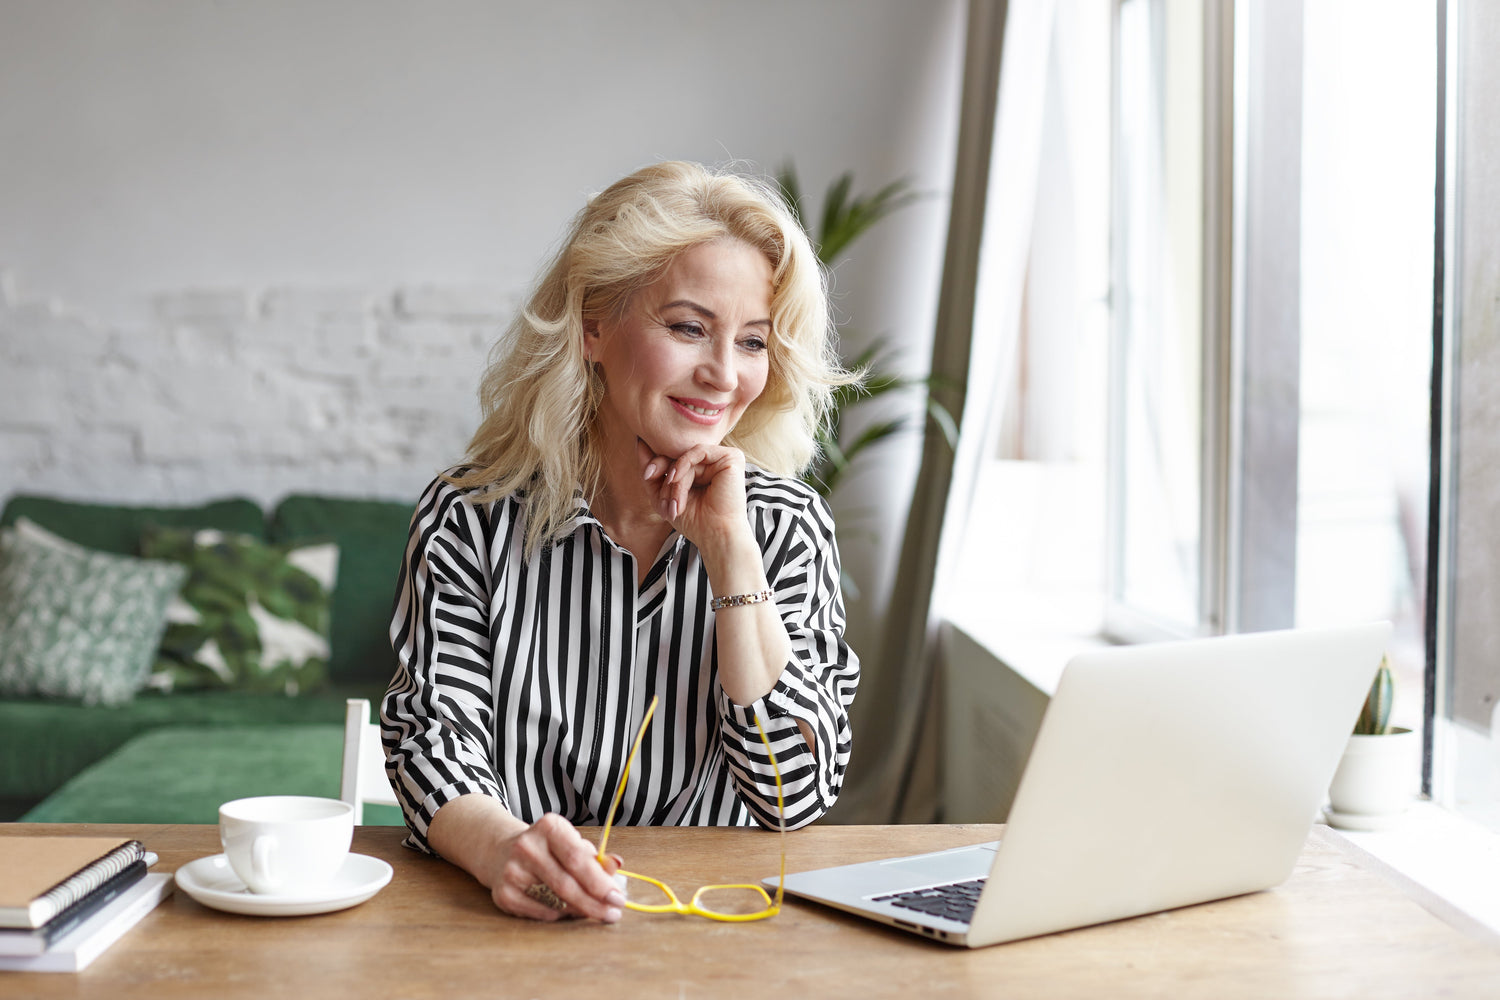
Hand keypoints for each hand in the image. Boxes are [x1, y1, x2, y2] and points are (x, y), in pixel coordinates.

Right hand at [487, 813, 626, 921]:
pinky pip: (542, 913)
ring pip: (555, 901)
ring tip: (597, 912)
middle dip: (595, 902)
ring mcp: (513, 872)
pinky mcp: (504, 894)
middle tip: (613, 913)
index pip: (578, 858)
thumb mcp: (570, 842)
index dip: (600, 882)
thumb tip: (616, 866)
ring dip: (581, 911)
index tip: (618, 898)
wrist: (501, 850)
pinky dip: (561, 915)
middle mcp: (527, 847)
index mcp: (549, 827)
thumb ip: (594, 856)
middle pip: (567, 884)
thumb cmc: (547, 848)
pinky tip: (570, 912)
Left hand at [637, 438, 750, 556]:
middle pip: (677, 454)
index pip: (674, 457)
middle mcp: (713, 462)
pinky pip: (698, 451)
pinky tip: (674, 480)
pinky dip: (682, 465)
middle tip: (655, 489)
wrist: (715, 535)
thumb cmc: (694, 521)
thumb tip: (639, 442)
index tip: (645, 474)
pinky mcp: (731, 458)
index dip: (655, 463)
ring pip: (686, 457)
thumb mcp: (664, 495)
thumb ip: (652, 471)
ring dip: (673, 480)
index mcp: (701, 470)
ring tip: (673, 503)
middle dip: (661, 471)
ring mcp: (722, 459)